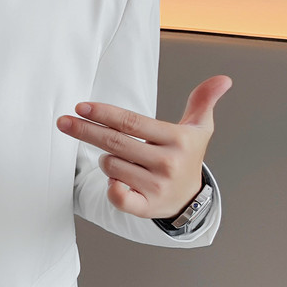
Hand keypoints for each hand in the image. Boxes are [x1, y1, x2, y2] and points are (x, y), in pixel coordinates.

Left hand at [57, 75, 231, 218]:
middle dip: (85, 130)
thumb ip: (203, 101)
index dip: (103, 113)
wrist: (189, 199)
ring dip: (106, 159)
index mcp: (176, 140)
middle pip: (114, 142)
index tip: (81, 107)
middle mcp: (167, 163)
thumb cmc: (186, 157)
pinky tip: (113, 181)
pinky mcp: (145, 206)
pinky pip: (116, 195)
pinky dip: (111, 188)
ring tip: (120, 159)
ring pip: (111, 165)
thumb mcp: (199, 129)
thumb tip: (223, 79)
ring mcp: (156, 186)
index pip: (131, 122)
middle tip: (63, 122)